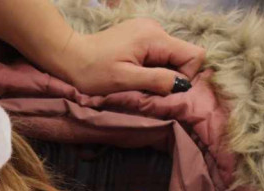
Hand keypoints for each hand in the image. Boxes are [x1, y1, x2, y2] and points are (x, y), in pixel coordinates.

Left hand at [59, 18, 205, 95]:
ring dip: (160, 72)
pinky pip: (159, 53)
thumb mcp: (125, 80)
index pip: (193, 54)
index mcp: (154, 38)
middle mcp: (155, 29)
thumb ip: (156, 80)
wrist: (70, 56)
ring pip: (171, 56)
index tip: (164, 89)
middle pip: (183, 55)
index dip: (185, 76)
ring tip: (138, 81)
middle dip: (171, 76)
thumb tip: (183, 84)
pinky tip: (134, 72)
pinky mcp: (140, 35)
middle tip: (148, 89)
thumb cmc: (93, 71)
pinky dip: (152, 66)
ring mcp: (148, 30)